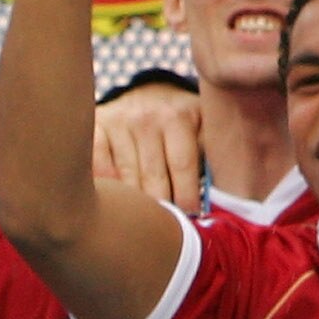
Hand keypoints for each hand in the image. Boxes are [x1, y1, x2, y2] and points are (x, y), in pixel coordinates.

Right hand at [94, 80, 205, 211]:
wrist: (145, 94)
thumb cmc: (179, 123)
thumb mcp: (203, 127)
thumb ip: (211, 154)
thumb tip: (221, 197)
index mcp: (180, 116)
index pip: (182, 167)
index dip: (186, 197)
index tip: (189, 216)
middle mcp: (147, 116)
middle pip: (153, 177)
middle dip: (161, 205)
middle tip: (166, 224)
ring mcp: (118, 122)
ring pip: (126, 178)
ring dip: (135, 202)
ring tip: (143, 220)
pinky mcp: (96, 127)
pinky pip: (99, 168)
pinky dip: (108, 187)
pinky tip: (118, 199)